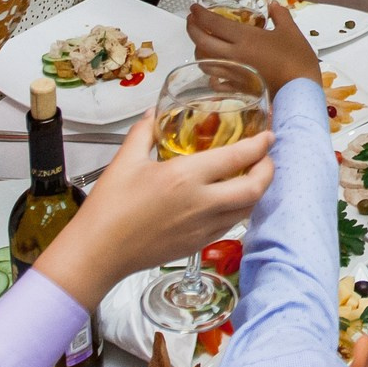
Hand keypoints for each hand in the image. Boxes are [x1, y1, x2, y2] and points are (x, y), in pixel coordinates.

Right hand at [31, 114, 273, 309]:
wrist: (98, 252)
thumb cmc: (109, 207)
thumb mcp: (125, 160)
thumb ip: (145, 132)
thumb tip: (154, 113)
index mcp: (185, 177)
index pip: (238, 157)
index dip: (260, 145)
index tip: (268, 135)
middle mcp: (202, 203)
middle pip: (256, 188)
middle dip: (269, 170)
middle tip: (266, 157)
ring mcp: (203, 227)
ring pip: (248, 209)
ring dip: (257, 191)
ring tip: (252, 176)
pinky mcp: (199, 244)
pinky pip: (231, 224)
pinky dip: (239, 208)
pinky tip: (230, 199)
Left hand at [187, 0, 320, 93]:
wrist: (300, 90)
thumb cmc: (297, 59)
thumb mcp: (292, 31)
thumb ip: (280, 15)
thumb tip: (272, 3)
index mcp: (245, 37)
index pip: (213, 23)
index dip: (200, 14)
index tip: (194, 7)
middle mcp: (233, 54)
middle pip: (201, 42)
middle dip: (192, 29)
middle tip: (191, 20)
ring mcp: (233, 73)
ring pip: (204, 62)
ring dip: (198, 50)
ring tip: (201, 42)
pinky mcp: (237, 88)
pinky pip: (215, 81)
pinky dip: (210, 74)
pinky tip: (214, 70)